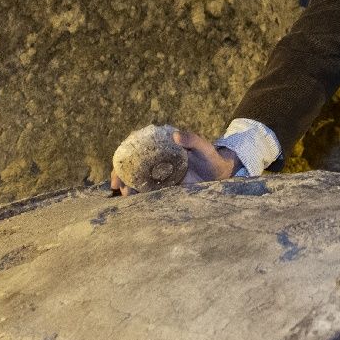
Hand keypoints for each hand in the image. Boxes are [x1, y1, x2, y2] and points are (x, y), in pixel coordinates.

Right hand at [109, 129, 243, 194]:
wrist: (220, 173)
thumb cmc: (210, 156)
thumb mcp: (203, 147)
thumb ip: (192, 139)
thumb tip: (176, 136)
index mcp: (160, 148)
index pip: (136, 151)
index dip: (123, 159)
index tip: (119, 167)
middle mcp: (155, 161)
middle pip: (131, 168)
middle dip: (122, 177)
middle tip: (121, 189)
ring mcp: (159, 175)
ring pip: (137, 182)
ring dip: (129, 189)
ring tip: (128, 197)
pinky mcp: (165, 188)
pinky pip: (149, 192)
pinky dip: (141, 197)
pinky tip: (137, 203)